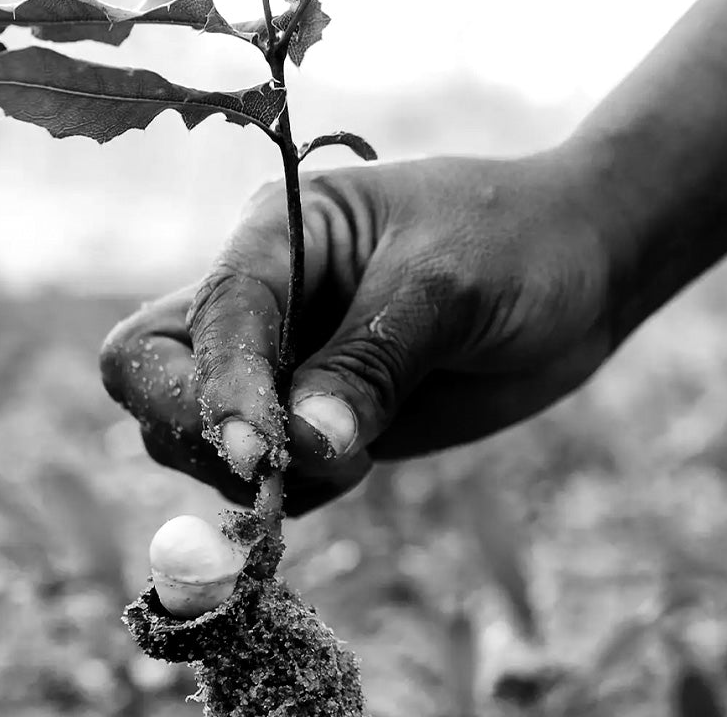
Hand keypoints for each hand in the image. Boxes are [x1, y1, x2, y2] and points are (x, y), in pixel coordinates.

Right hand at [100, 148, 616, 514]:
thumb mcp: (446, 286)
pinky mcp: (311, 412)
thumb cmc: (515, 242)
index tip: (263, 454)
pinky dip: (287, 492)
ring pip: (193, 429)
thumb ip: (372, 363)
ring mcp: (281, 358)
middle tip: (276, 469)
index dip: (219, 385)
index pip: (211, 311)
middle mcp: (261, 295)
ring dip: (251, 470)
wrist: (575, 268)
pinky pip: (259, 470)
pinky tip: (356, 468)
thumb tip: (308, 445)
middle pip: (150, 366)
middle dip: (194, 426)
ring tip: (355, 459)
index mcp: (278, 233)